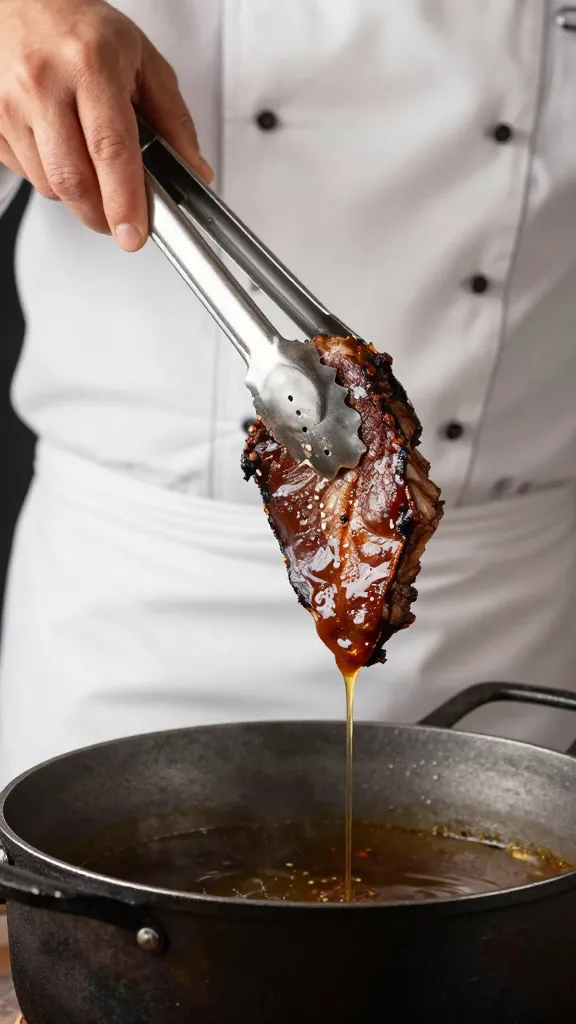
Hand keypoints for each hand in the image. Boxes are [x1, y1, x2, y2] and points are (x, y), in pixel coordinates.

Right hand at [0, 0, 212, 249]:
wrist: (20, 1)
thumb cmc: (80, 29)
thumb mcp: (142, 60)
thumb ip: (174, 119)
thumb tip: (193, 171)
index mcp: (90, 63)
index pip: (111, 149)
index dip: (124, 201)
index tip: (133, 234)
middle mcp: (43, 81)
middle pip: (74, 180)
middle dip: (101, 215)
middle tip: (120, 219)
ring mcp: (9, 102)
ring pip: (49, 185)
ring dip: (77, 193)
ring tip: (89, 162)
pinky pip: (26, 173)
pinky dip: (49, 175)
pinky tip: (59, 146)